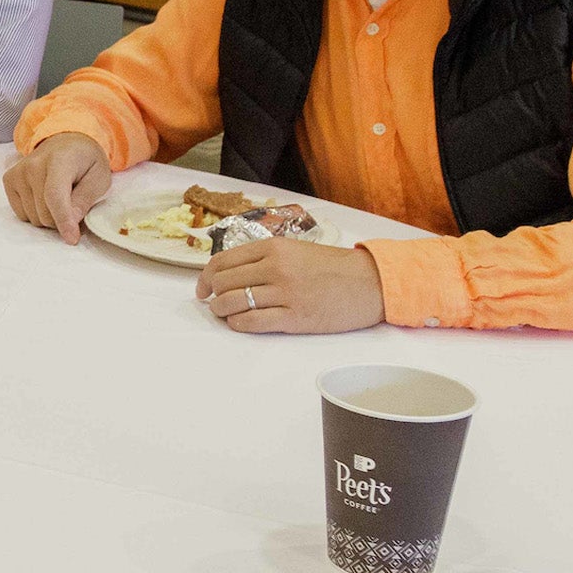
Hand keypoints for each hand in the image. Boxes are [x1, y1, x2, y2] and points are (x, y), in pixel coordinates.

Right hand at [1, 132, 111, 243]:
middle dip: (62, 220)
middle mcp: (33, 165)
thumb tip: (71, 221)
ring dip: (49, 217)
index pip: (55, 195)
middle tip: (74, 205)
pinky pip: (22, 215)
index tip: (71, 239)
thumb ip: (85, 199)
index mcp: (60, 160)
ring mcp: (18, 173)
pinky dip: (36, 213)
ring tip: (59, 198)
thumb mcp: (99, 178)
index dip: (63, 220)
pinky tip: (44, 197)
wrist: (66, 142)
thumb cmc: (85, 162)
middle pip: (45, 213)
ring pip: (34, 218)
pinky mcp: (9, 180)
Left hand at [195, 240, 385, 334]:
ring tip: (224, 313)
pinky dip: (238, 324)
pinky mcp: (295, 318)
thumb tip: (229, 272)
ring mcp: (285, 293)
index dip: (205, 276)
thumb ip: (265, 258)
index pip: (223, 260)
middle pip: (223, 282)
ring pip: (233, 303)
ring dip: (221, 311)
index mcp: (274, 248)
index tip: (202, 287)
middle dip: (211, 295)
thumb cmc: (333, 267)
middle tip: (213, 302)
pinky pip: (252, 322)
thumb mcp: (296, 250)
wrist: (370, 283)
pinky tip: (239, 323)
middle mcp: (276, 268)